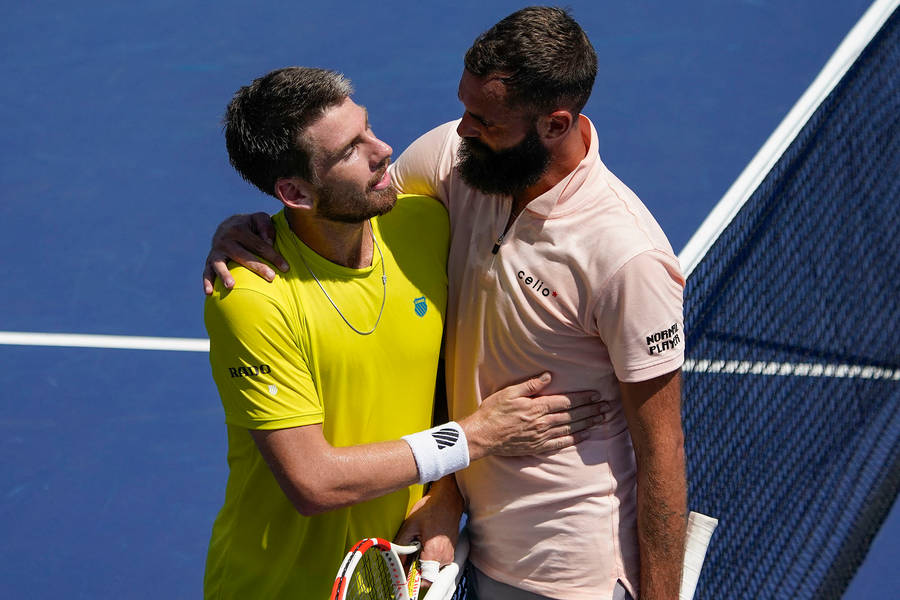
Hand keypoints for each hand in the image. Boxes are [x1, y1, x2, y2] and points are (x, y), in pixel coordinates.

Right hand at [202, 212, 288, 293]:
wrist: (228, 225)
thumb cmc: (251, 226)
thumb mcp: (260, 219)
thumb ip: (266, 226)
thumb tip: (269, 242)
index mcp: (239, 229)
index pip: (259, 244)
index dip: (273, 256)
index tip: (286, 268)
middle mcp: (225, 240)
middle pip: (242, 255)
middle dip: (257, 266)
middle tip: (271, 277)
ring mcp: (216, 251)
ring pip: (219, 264)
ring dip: (224, 274)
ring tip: (231, 285)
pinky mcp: (209, 260)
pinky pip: (206, 272)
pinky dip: (206, 282)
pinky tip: (208, 293)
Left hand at [394, 477, 463, 587]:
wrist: (448, 499)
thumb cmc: (431, 509)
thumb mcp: (410, 526)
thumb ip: (401, 546)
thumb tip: (396, 560)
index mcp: (434, 552)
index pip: (424, 579)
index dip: (412, 578)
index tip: (404, 572)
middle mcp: (445, 556)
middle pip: (427, 575)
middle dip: (415, 568)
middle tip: (408, 555)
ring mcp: (449, 554)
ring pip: (432, 569)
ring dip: (422, 562)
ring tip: (418, 545)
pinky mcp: (451, 550)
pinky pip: (438, 561)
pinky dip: (429, 557)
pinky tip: (425, 543)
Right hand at [460, 373, 607, 459]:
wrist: (482, 436)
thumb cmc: (493, 412)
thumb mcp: (509, 392)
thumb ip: (530, 385)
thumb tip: (548, 376)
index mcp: (536, 407)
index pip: (566, 401)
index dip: (583, 398)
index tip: (596, 395)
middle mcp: (542, 422)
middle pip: (572, 415)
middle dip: (591, 410)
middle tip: (607, 407)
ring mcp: (541, 436)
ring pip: (570, 429)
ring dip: (588, 423)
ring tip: (602, 419)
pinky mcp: (537, 447)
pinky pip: (561, 443)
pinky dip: (575, 439)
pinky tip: (585, 436)